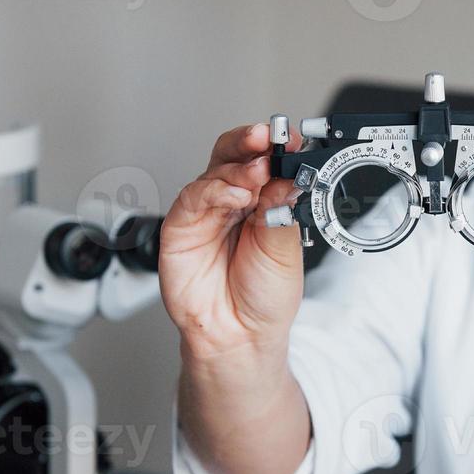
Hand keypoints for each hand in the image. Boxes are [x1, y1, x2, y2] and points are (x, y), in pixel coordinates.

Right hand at [160, 122, 306, 359]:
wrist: (240, 336)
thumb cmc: (263, 296)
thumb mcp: (285, 249)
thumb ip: (283, 209)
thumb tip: (291, 172)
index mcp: (263, 202)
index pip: (266, 161)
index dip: (277, 146)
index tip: (292, 138)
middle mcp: (233, 201)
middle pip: (235, 155)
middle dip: (251, 142)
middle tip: (268, 137)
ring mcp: (206, 212)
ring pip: (215, 171)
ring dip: (238, 168)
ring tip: (257, 175)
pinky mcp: (180, 227)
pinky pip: (194, 197)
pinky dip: (214, 190)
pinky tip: (235, 195)